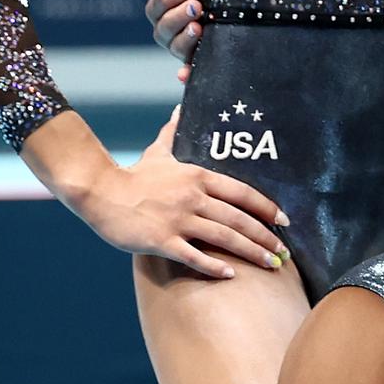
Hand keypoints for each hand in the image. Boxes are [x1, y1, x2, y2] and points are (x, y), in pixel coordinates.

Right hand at [74, 111, 288, 277]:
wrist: (98, 191)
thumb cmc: (133, 175)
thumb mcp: (157, 152)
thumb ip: (173, 132)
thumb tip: (180, 107)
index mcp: (197, 177)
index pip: (242, 192)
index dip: (266, 208)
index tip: (285, 221)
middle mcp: (192, 197)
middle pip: (239, 219)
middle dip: (265, 237)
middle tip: (284, 253)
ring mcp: (177, 219)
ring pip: (224, 238)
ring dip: (251, 252)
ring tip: (270, 264)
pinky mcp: (161, 240)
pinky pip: (194, 255)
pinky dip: (214, 266)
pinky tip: (231, 275)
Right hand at [146, 0, 201, 78]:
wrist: (236, 20)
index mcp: (165, 12)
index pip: (156, 6)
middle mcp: (170, 34)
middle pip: (162, 29)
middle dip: (177, 16)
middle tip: (198, 5)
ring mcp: (184, 51)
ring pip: (175, 49)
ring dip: (185, 38)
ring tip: (201, 27)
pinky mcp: (200, 66)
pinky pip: (190, 74)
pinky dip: (186, 74)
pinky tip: (186, 73)